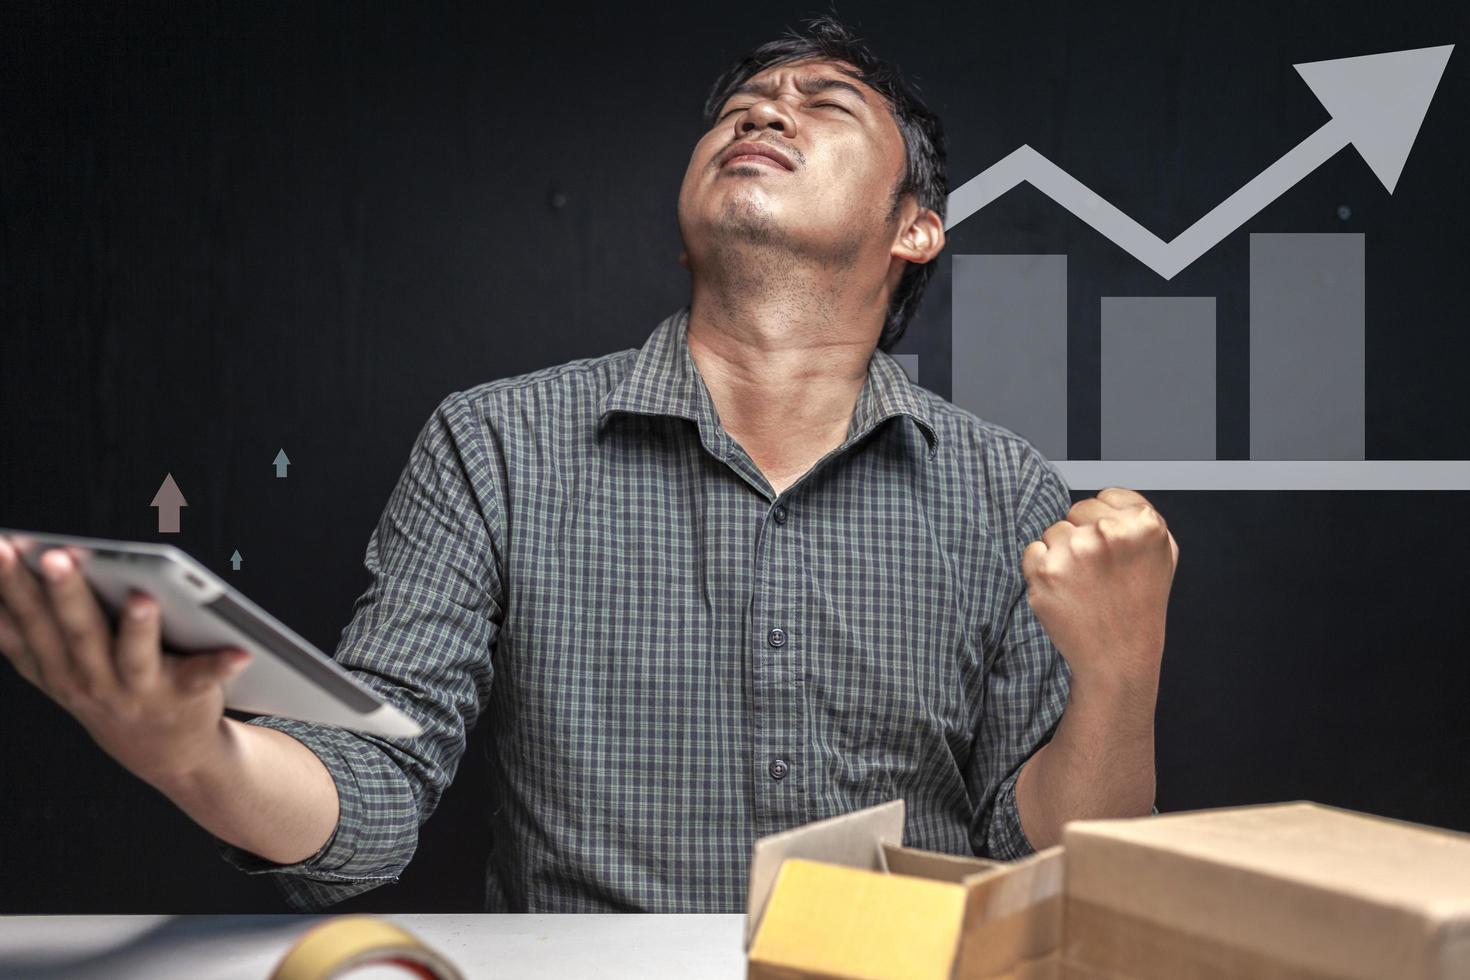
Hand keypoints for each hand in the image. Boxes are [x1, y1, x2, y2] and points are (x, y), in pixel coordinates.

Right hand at [0, 536, 251, 787]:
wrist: (167, 755)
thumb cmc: (109, 694)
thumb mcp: (57, 669)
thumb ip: (25, 632)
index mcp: (56, 668)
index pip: (26, 622)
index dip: (8, 587)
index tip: (1, 548)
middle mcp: (91, 683)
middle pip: (76, 633)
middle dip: (64, 594)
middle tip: (56, 556)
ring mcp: (137, 694)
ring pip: (134, 657)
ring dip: (137, 629)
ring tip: (141, 598)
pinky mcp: (183, 699)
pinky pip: (203, 679)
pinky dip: (221, 665)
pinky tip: (240, 651)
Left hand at [1020, 487, 1178, 687]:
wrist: (1118, 658)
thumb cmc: (1139, 607)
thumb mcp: (1163, 555)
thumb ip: (1140, 518)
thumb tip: (1109, 497)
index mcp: (1144, 524)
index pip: (1105, 497)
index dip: (1106, 523)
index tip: (1113, 550)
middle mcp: (1108, 532)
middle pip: (1077, 511)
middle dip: (1084, 536)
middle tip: (1099, 572)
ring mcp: (1074, 551)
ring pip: (1054, 531)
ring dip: (1062, 554)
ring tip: (1083, 585)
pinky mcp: (1045, 570)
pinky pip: (1033, 551)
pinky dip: (1042, 569)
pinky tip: (1065, 591)